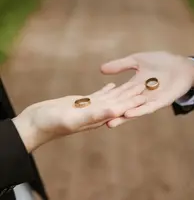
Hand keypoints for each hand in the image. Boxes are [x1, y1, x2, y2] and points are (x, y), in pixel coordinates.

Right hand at [13, 82, 145, 151]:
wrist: (35, 123)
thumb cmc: (50, 123)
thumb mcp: (73, 119)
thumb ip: (94, 115)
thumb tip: (115, 111)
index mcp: (97, 117)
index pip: (119, 108)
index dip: (132, 101)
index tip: (145, 94)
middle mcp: (96, 113)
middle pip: (118, 102)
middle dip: (132, 93)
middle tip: (146, 84)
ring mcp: (90, 108)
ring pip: (110, 97)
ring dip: (122, 91)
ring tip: (133, 82)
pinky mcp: (82, 103)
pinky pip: (98, 95)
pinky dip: (107, 90)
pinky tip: (112, 85)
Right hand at [101, 51, 193, 126]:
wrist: (181, 64)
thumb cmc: (160, 61)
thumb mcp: (136, 61)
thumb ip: (120, 65)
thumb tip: (101, 69)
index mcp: (133, 87)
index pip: (118, 96)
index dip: (108, 102)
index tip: (94, 108)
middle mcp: (140, 96)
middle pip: (124, 106)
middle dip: (113, 114)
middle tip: (97, 122)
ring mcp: (150, 100)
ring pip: (135, 111)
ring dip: (123, 117)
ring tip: (110, 123)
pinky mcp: (162, 101)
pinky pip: (149, 107)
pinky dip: (139, 111)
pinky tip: (129, 114)